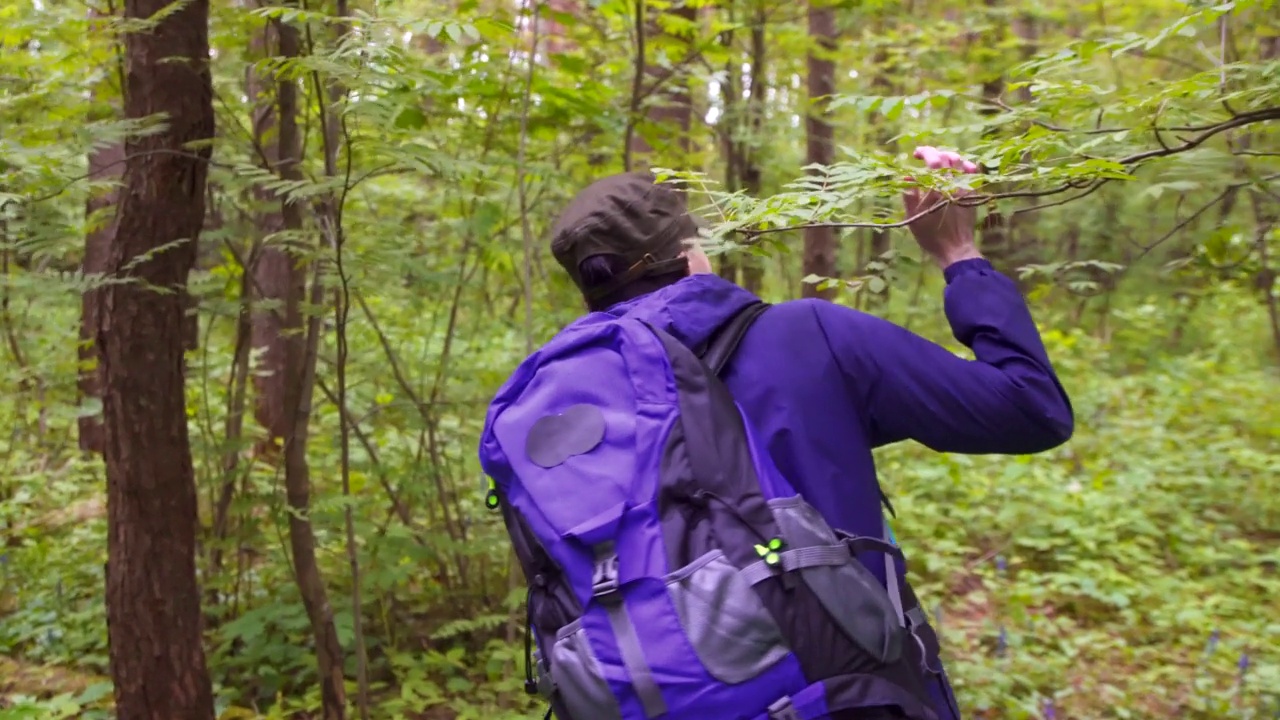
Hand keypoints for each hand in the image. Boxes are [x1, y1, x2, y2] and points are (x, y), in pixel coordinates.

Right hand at [903, 146, 982, 268]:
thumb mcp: (913, 217)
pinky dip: (966, 166)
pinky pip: (973, 173)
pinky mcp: (973, 194)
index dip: (925, 152)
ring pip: (961, 162)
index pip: (934, 159)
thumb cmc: (931, 236)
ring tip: (940, 162)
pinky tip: (960, 169)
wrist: (955, 248)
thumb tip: (907, 177)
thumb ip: (909, 195)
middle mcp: (953, 184)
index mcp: (937, 187)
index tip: (915, 154)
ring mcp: (966, 188)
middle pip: (948, 157)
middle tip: (926, 158)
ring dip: (949, 158)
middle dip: (935, 153)